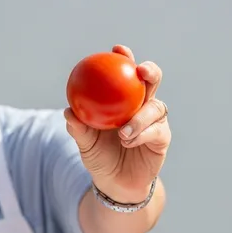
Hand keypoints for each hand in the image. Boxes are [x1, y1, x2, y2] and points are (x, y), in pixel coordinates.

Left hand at [65, 45, 171, 203]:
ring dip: (140, 116)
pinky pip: (156, 131)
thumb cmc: (100, 156)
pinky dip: (142, 134)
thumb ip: (79, 128)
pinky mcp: (162, 138)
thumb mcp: (85, 143)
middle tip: (140, 71)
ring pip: (155, 107)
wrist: (115, 183)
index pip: (126, 73)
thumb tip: (68, 112)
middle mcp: (143, 105)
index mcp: (124, 98)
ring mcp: (155, 121)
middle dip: (150, 71)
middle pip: (152, 81)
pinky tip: (128, 140)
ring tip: (123, 132)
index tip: (117, 49)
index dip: (125, 57)